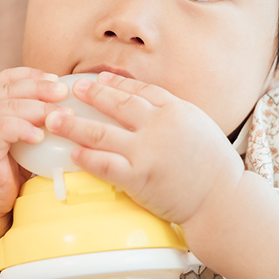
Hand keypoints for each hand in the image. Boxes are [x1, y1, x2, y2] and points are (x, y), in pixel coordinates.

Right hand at [0, 67, 69, 216]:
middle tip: (65, 93)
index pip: (9, 77)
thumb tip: (70, 104)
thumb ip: (33, 118)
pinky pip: (2, 127)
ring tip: (62, 117)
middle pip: (12, 87)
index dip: (34, 75)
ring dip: (40, 109)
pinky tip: (39, 136)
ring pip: (10, 106)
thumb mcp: (20, 137)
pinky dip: (24, 128)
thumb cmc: (5, 170)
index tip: (57, 80)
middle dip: (42, 88)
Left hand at [44, 72, 244, 224]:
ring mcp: (148, 151)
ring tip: (55, 118)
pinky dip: (87, 157)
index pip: (140, 90)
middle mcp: (160, 125)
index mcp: (176, 110)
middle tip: (73, 89)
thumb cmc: (213, 164)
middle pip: (118, 104)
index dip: (116, 83)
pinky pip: (106, 164)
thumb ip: (171, 112)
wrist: (222, 198)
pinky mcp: (139, 177)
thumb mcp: (197, 124)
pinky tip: (73, 152)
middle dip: (92, 95)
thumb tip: (145, 105)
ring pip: (103, 132)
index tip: (98, 79)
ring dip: (75, 124)